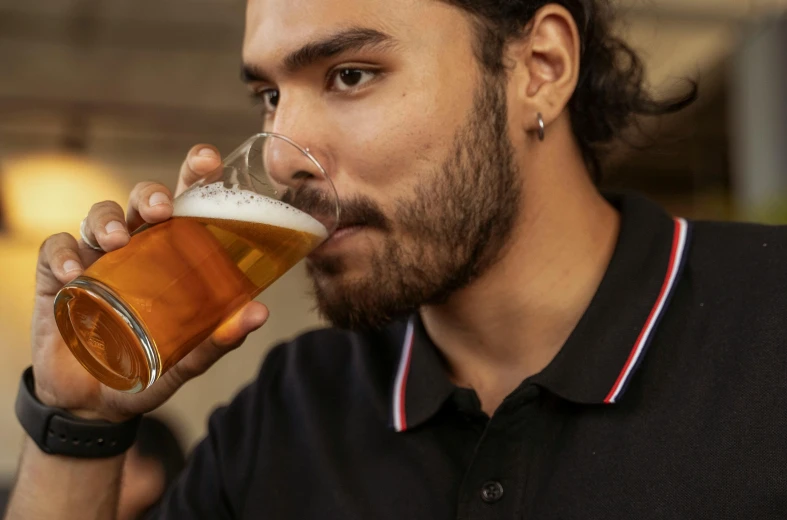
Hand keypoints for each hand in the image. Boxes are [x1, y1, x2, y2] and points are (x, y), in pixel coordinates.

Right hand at [30, 145, 268, 422]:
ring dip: (107, 221)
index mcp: (172, 255)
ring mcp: (96, 258)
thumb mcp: (186, 358)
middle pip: (141, 200)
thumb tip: (258, 313)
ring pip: (99, 215)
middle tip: (160, 208)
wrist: (97, 402)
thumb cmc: (148, 367)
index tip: (209, 160)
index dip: (195, 176)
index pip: (186, 205)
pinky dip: (62, 254)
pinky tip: (71, 275)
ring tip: (116, 241)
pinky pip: (56, 248)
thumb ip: (218, 339)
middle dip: (150, 194)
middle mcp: (136, 247)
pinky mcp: (57, 276)